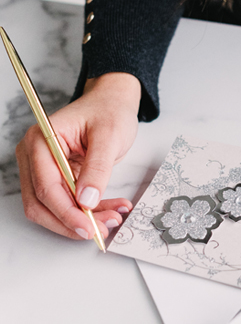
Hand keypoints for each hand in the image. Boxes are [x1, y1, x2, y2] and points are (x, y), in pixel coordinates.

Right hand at [15, 73, 140, 240]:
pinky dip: (86, 211)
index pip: (46, 186)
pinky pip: (66, 202)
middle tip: (103, 229)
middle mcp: (34, 155)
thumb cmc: (109, 111)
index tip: (89, 228)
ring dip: (80, 220)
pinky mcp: (56, 176)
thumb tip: (86, 201)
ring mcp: (42, 167)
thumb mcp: (110, 136)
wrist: (113, 103)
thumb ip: (98, 168)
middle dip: (72, 221)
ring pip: (51, 208)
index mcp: (41, 140)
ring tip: (112, 219)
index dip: (66, 212)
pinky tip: (110, 210)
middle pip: (41, 203)